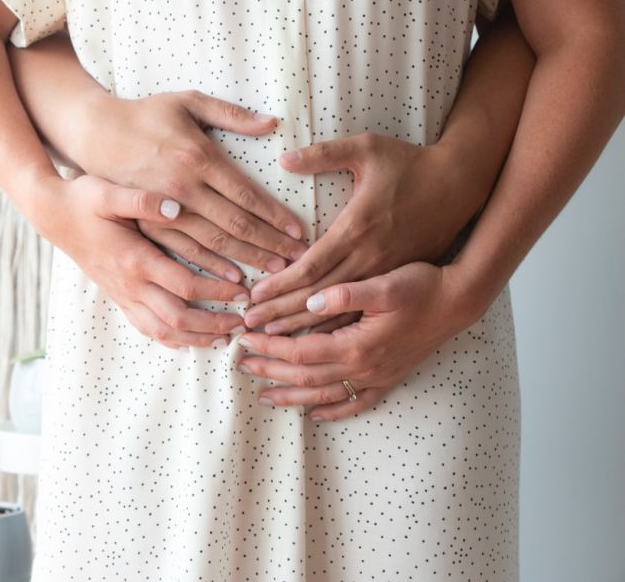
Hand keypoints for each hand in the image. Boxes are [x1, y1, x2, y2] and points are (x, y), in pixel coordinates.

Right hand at [29, 173, 249, 348]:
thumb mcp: (108, 193)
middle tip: (242, 324)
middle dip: (213, 325)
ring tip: (223, 339)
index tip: (244, 291)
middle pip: (178, 318)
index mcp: (135, 260)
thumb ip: (142, 200)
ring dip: (195, 338)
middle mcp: (130, 284)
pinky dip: (169, 339)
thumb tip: (175, 206)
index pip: (185, 285)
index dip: (217, 292)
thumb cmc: (82, 200)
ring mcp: (122, 295)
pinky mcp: (118, 297)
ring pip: (162, 331)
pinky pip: (145, 328)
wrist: (52, 215)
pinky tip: (187, 341)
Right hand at [66, 89, 308, 275]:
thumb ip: (231, 114)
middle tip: (298, 259)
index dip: (275, 216)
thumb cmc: (145, 115)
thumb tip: (272, 123)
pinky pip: (184, 252)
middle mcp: (183, 188)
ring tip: (276, 272)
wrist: (94, 134)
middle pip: (235, 225)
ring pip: (213, 244)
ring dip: (247, 259)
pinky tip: (234, 277)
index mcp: (198, 157)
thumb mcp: (187, 101)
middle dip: (270, 244)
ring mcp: (164, 210)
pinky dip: (211, 268)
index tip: (299, 231)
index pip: (246, 195)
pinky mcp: (148, 224)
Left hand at [236, 262, 477, 420]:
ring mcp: (377, 377)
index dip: (270, 346)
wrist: (458, 302)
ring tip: (265, 397)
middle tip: (242, 366)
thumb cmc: (421, 287)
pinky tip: (316, 415)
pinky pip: (356, 403)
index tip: (246, 338)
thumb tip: (310, 302)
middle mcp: (363, 367)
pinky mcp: (388, 379)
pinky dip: (333, 412)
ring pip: (325, 395)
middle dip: (271, 370)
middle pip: (305, 376)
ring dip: (292, 397)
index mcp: (356, 344)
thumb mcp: (384, 283)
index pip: (300, 350)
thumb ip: (345, 294)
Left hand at [244, 133, 482, 333]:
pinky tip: (315, 340)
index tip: (252, 297)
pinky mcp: (395, 280)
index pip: (308, 267)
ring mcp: (384, 273)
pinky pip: (361, 312)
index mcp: (356, 229)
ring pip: (337, 311)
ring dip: (303, 327)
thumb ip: (323, 154)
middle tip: (248, 326)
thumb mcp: (368, 148)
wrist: (462, 186)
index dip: (278, 285)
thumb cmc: (411, 164)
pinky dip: (336, 327)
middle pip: (316, 297)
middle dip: (280, 313)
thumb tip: (283, 158)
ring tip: (272, 340)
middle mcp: (368, 258)